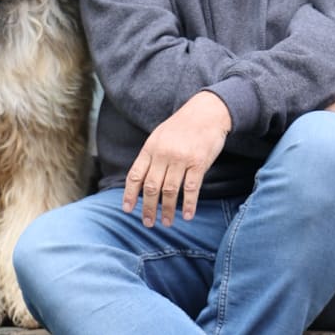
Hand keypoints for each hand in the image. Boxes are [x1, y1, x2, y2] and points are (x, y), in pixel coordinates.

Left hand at [123, 91, 230, 226]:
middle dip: (148, 208)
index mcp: (150, 148)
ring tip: (167, 222)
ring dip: (168, 210)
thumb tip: (140, 180)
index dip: (129, 194)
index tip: (127, 210)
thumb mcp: (159, 136)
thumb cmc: (182, 125)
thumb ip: (150, 156)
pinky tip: (188, 215)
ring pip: (170, 191)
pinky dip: (189, 204)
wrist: (207, 111)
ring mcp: (181, 159)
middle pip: (151, 187)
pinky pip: (191, 188)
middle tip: (148, 223)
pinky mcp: (198, 163)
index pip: (135, 175)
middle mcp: (163, 154)